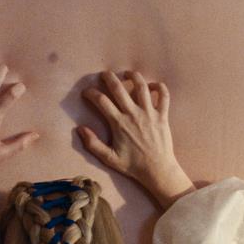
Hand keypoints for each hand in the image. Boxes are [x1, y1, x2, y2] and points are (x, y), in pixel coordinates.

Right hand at [76, 70, 193, 207]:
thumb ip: (93, 144)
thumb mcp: (109, 158)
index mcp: (119, 123)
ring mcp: (149, 113)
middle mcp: (133, 114)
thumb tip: (79, 129)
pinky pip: (164, 96)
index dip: (91, 93)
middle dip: (109, 78)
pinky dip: (159, 87)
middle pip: (119, 88)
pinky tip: (153, 86)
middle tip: (104, 74)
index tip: (87, 92)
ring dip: (134, 76)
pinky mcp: (162, 115)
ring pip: (142, 87)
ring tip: (128, 73)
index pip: (101, 101)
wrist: (157, 170)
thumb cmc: (132, 165)